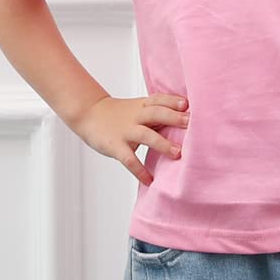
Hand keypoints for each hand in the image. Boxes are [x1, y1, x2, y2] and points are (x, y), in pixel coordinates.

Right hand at [69, 92, 188, 186]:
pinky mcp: (115, 146)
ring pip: (146, 135)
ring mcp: (125, 131)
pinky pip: (129, 159)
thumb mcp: (138, 108)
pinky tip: (149, 180)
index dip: (173, 101)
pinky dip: (139, 170)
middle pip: (156, 113)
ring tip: (178, 154)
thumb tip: (187, 122)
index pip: (159, 99)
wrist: (89, 114)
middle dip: (173, 117)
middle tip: (191, 123)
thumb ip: (158, 114)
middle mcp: (135, 116)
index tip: (188, 105)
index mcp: (142, 106)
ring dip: (162, 144)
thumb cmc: (120, 114)